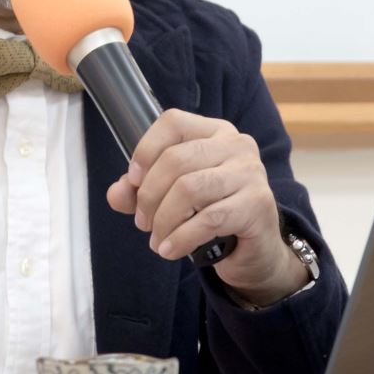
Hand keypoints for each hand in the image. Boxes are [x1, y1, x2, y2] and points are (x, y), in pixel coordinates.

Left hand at [106, 109, 308, 305]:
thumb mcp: (171, 197)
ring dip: (164, 220)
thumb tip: (115, 194)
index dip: (145, 150)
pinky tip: (169, 250)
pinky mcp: (257, 204)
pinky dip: (181, 238)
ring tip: (157, 239)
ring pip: (189, 189)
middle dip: (149, 196)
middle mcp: (236, 145)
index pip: (173, 122)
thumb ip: (139, 191)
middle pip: (176, 160)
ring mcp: (250, 173)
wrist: (254, 250)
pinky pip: (208, 219)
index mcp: (215, 131)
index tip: (132, 181)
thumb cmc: (212, 213)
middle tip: (143, 222)